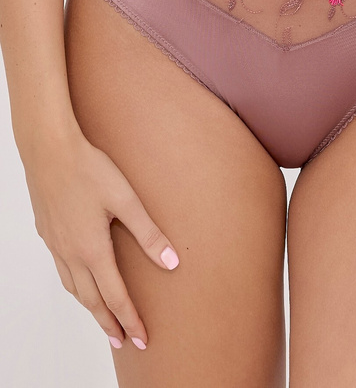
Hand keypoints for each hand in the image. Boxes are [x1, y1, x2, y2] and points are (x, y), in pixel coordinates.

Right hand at [20, 124, 179, 349]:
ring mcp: (56, 244)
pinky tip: (80, 280)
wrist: (49, 150)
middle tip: (122, 341)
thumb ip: (149, 233)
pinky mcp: (48, 232)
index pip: (115, 296)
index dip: (130, 319)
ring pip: (73, 288)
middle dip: (109, 323)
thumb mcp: (126, 200)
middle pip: (91, 300)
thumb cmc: (89, 170)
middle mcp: (71, 253)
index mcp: (92, 249)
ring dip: (90, 307)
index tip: (141, 338)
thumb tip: (172, 263)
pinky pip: (62, 270)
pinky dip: (74, 286)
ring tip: (103, 318)